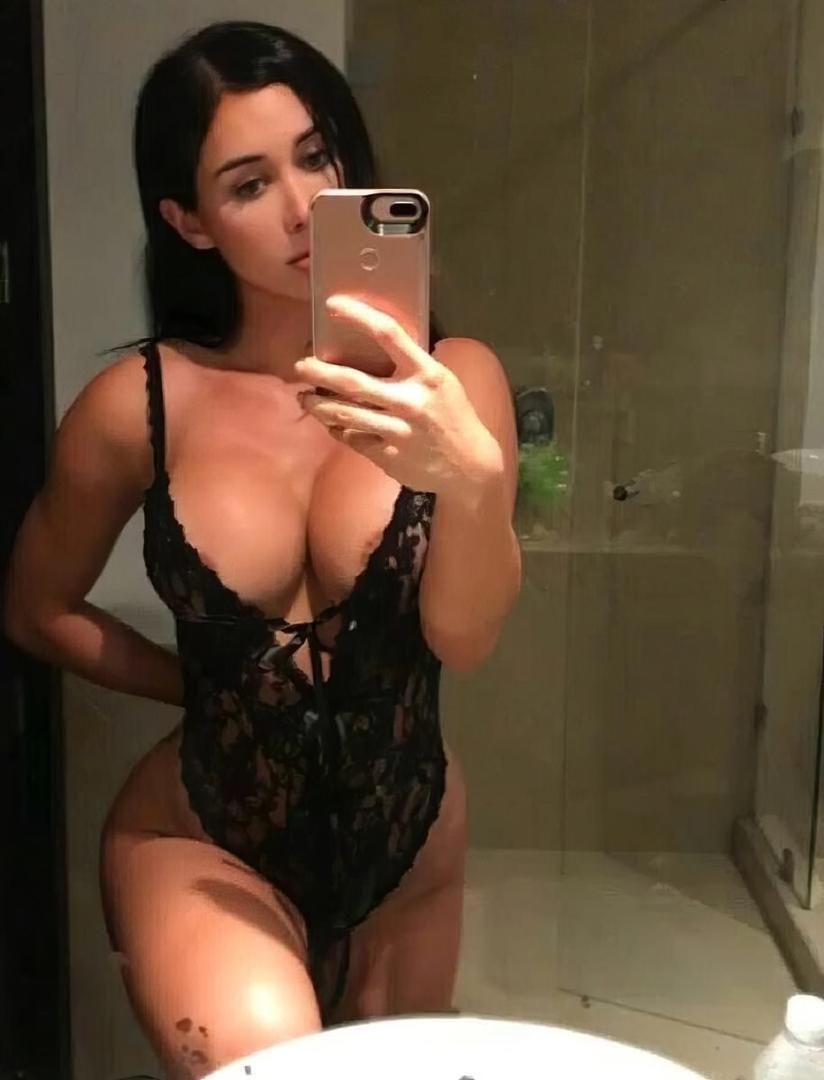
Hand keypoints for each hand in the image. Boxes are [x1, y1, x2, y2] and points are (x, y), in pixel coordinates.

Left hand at [295, 296, 502, 502]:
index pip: (388, 335)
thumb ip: (412, 366)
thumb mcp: (443, 383)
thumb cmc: (454, 417)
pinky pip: (352, 439)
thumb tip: (371, 346)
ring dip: (317, 404)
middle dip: (318, 372)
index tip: (332, 305)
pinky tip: (332, 423)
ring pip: (343, 414)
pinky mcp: (388, 456)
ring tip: (304, 398)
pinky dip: (338, 429)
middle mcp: (410, 401)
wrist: (470, 467)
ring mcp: (397, 431)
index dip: (357, 315)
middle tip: (299, 366)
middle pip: (352, 381)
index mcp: (426, 374)